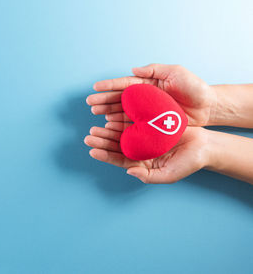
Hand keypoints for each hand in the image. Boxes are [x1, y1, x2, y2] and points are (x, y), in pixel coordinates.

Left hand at [84, 125, 209, 182]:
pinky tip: (111, 117)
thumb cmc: (189, 162)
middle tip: (89, 136)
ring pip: (121, 134)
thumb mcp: (170, 174)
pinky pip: (132, 122)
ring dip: (107, 131)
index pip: (119, 160)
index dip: (105, 156)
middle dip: (102, 141)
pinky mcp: (150, 125)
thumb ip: (149, 176)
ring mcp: (144, 137)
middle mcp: (140, 150)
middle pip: (116, 146)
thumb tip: (129, 172)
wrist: (206, 145)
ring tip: (95, 127)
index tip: (91, 151)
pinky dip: (121, 119)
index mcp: (142, 163)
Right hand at [87, 64, 215, 125]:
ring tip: (96, 115)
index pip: (124, 84)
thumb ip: (155, 69)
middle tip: (90, 104)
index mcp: (148, 84)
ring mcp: (147, 112)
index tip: (95, 87)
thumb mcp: (177, 72)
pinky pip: (133, 125)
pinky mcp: (152, 124)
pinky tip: (110, 125)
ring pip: (123, 112)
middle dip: (104, 100)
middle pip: (119, 99)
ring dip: (108, 112)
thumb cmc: (195, 87)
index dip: (109, 85)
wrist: (209, 107)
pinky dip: (120, 125)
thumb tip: (133, 70)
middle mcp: (144, 98)